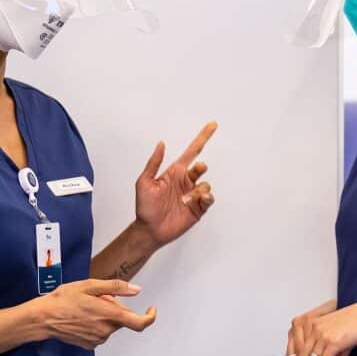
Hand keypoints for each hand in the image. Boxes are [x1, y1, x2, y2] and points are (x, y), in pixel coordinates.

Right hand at [32, 279, 156, 349]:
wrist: (42, 318)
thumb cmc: (63, 300)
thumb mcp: (90, 285)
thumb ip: (116, 287)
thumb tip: (137, 291)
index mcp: (109, 315)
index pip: (139, 323)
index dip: (149, 317)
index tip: (151, 309)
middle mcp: (106, 330)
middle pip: (121, 318)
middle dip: (114, 307)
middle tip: (97, 297)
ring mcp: (97, 339)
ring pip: (111, 325)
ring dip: (104, 315)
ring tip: (86, 306)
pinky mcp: (89, 344)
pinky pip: (101, 332)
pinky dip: (97, 324)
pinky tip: (82, 317)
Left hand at [135, 122, 217, 247]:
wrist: (150, 230)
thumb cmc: (145, 206)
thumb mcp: (143, 182)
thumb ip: (153, 163)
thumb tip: (161, 143)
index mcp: (175, 172)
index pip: (192, 152)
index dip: (202, 138)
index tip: (213, 125)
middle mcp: (186, 181)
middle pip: (201, 167)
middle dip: (200, 168)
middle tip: (198, 169)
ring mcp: (193, 194)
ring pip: (206, 184)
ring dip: (197, 191)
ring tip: (184, 201)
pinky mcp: (198, 208)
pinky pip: (209, 199)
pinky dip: (206, 198)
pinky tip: (197, 201)